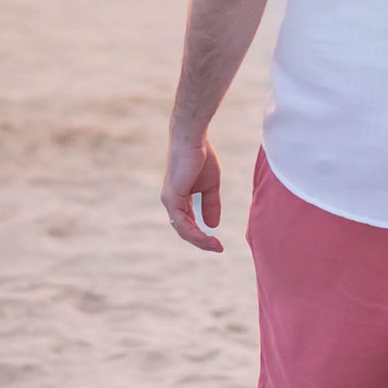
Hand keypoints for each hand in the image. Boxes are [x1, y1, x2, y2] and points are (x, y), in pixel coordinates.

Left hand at [162, 133, 223, 250]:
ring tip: (215, 246)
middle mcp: (171, 202)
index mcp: (179, 199)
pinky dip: (195, 232)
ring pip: (183, 230)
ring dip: (199, 240)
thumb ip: (211, 204)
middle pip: (184, 230)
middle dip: (201, 241)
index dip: (202, 235)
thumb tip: (213, 225)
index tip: (218, 243)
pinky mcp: (172, 198)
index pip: (188, 223)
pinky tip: (207, 237)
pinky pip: (182, 222)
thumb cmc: (201, 157)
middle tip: (218, 248)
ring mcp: (170, 201)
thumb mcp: (210, 186)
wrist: (193, 139)